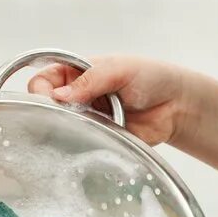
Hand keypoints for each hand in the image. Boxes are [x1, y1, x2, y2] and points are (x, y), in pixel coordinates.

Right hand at [28, 56, 201, 146]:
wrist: (176, 105)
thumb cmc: (150, 76)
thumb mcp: (118, 69)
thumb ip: (89, 80)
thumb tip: (58, 96)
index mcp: (75, 73)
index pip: (42, 81)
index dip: (41, 91)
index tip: (51, 101)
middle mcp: (75, 97)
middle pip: (46, 108)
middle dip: (51, 114)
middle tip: (68, 118)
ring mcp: (85, 120)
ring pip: (60, 130)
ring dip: (69, 131)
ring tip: (85, 130)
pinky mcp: (96, 140)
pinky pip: (80, 147)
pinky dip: (83, 146)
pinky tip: (91, 143)